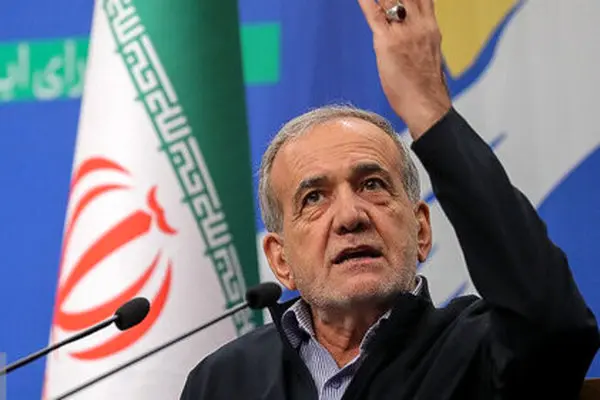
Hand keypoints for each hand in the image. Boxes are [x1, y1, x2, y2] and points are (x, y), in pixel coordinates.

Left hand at [358, 0, 451, 139]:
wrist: (426, 104)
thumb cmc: (426, 87)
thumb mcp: (428, 54)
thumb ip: (419, 38)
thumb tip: (410, 36)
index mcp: (430, 27)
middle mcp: (419, 24)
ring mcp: (403, 32)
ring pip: (390, 0)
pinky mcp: (387, 42)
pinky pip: (375, 15)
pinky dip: (366, 3)